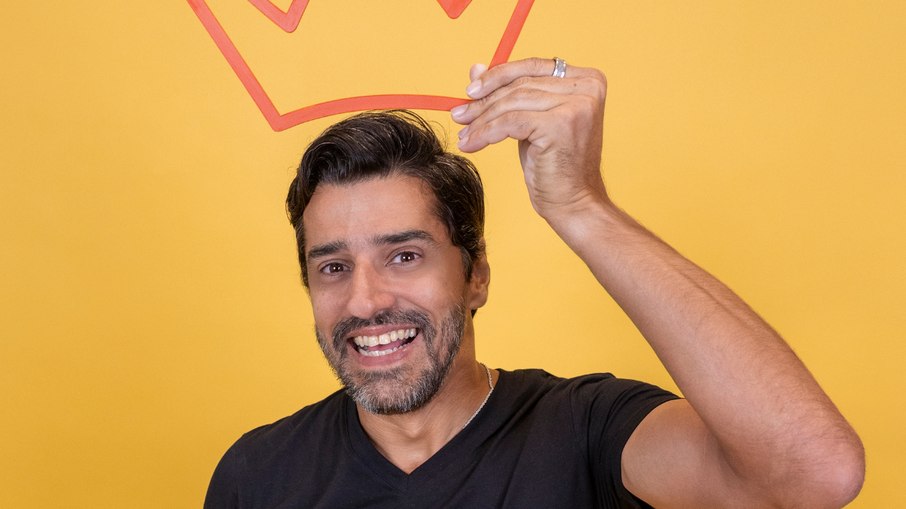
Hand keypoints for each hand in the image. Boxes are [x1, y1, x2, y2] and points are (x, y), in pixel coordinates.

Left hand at [451, 58, 609, 224]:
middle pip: (521, 84)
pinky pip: (511, 122)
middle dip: (484, 100)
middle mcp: (586, 88)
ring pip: (513, 103)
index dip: (497, 76)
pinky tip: (473, 144)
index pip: (532, 66)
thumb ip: (509, 93)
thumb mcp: (530, 122)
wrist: (574, 202)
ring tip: (464, 133)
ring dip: (482, 119)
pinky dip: (487, 132)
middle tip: (459, 114)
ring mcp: (576, 106)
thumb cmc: (554, 164)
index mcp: (587, 80)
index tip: (470, 90)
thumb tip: (475, 68)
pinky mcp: (560, 125)